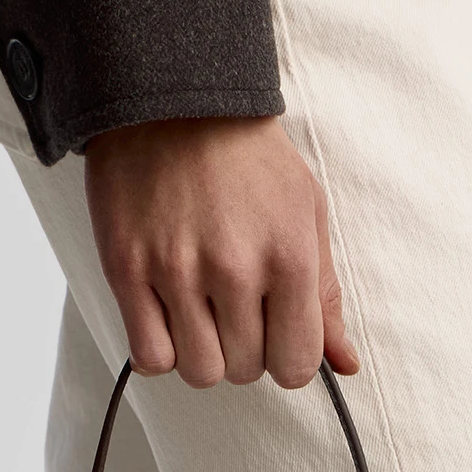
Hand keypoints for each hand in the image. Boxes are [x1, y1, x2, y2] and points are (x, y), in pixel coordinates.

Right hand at [84, 115, 359, 390]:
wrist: (174, 99)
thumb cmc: (247, 158)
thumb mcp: (306, 214)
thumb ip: (324, 295)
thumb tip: (343, 363)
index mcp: (288, 257)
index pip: (296, 365)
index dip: (286, 358)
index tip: (274, 335)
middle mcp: (234, 269)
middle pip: (245, 370)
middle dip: (243, 351)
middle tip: (232, 309)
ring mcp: (177, 271)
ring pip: (199, 372)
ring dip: (202, 355)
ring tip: (200, 315)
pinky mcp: (127, 270)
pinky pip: (150, 356)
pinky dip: (159, 350)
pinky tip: (166, 318)